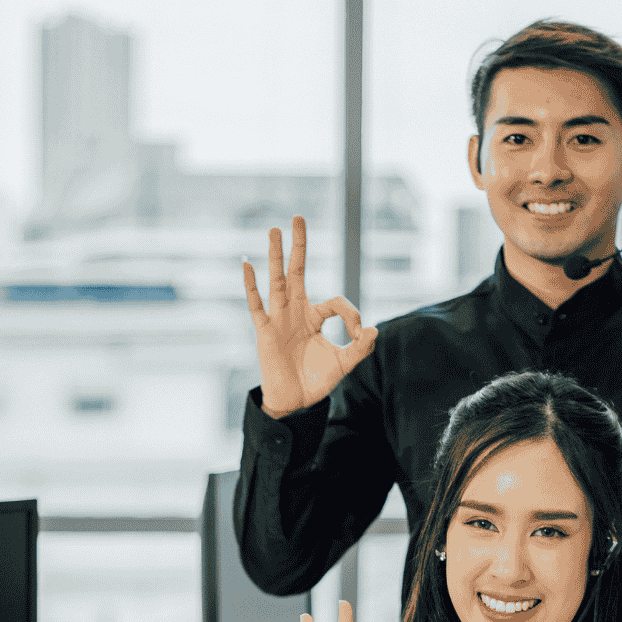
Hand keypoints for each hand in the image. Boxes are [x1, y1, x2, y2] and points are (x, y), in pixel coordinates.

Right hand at [243, 216, 376, 417]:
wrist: (294, 403)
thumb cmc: (315, 381)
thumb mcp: (343, 364)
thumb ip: (360, 348)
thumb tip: (374, 330)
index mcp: (315, 317)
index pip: (336, 302)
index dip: (352, 315)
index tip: (358, 335)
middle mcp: (296, 312)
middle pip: (297, 271)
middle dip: (299, 245)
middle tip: (298, 217)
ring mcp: (279, 319)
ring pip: (278, 281)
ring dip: (276, 256)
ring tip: (274, 230)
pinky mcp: (265, 331)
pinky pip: (256, 305)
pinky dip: (251, 286)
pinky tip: (247, 265)